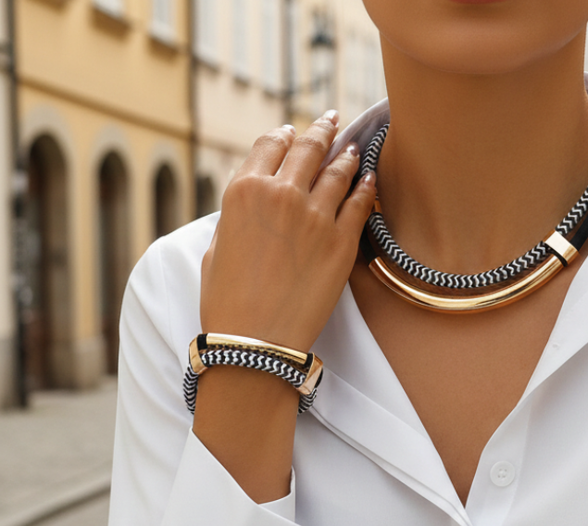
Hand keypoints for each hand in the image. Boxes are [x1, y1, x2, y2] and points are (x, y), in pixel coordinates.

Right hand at [200, 113, 375, 354]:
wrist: (256, 342)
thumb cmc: (227, 303)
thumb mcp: (217, 247)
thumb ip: (236, 215)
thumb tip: (250, 201)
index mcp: (243, 191)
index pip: (270, 146)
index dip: (284, 136)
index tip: (293, 133)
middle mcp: (280, 194)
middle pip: (308, 149)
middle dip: (321, 131)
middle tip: (331, 122)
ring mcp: (315, 216)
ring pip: (338, 172)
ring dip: (346, 155)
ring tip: (354, 147)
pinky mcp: (342, 242)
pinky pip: (360, 203)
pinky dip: (365, 187)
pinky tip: (370, 179)